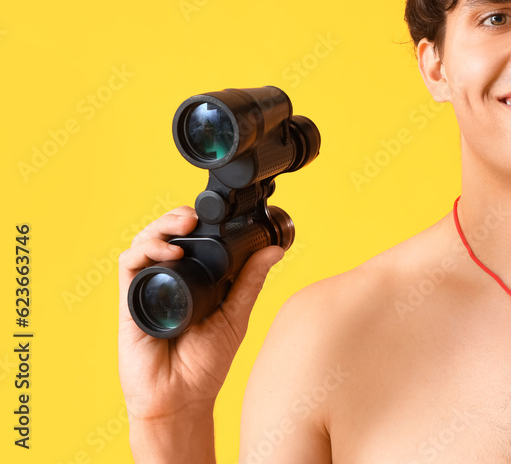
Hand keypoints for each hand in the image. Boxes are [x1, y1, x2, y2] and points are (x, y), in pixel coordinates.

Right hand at [118, 207, 284, 422]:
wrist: (181, 399)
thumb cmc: (205, 365)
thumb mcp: (235, 316)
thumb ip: (250, 282)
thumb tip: (274, 250)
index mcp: (194, 282)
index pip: (190, 241)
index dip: (198, 224)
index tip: (216, 217)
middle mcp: (169, 281)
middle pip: (165, 236)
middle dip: (177, 219)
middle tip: (193, 218)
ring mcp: (149, 290)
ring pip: (144, 243)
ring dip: (160, 228)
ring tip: (182, 228)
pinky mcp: (130, 302)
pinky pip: (129, 266)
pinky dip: (144, 251)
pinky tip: (168, 253)